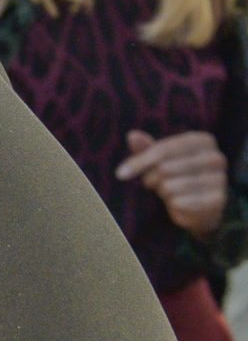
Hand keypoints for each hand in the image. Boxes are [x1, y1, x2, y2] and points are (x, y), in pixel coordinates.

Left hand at [116, 131, 231, 237]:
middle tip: (154, 183)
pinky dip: (173, 204)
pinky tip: (179, 202)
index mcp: (202, 140)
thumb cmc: (175, 174)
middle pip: (164, 168)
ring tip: (168, 191)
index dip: (139, 162)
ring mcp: (220, 179)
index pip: (162, 149)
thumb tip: (132, 136)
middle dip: (151, 178)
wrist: (200, 205)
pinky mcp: (218, 200)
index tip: (120, 174)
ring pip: (170, 186)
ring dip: (162, 192)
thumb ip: (145, 148)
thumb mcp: (159, 159)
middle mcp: (216, 157)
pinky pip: (180, 202)